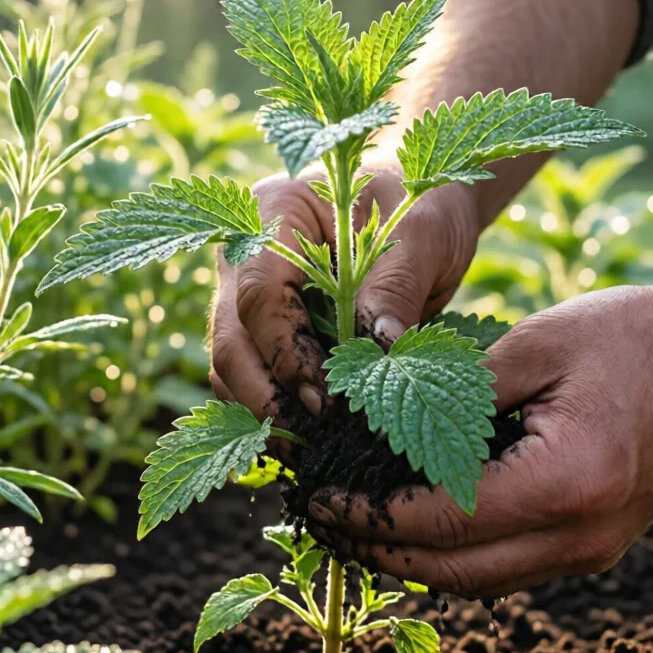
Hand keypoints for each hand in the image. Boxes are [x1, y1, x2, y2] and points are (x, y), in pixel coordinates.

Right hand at [209, 164, 480, 418]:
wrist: (422, 204)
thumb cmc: (421, 202)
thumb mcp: (423, 233)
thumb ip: (396, 286)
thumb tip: (380, 354)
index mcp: (273, 213)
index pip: (259, 294)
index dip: (287, 353)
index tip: (327, 397)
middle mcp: (245, 255)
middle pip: (230, 338)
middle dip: (264, 397)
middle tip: (311, 441)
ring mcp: (247, 295)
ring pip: (231, 367)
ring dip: (264, 414)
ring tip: (313, 451)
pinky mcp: (266, 331)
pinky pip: (254, 378)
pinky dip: (276, 412)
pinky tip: (312, 442)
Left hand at [308, 282, 652, 597]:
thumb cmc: (637, 338)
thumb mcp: (535, 345)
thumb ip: (455, 390)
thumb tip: (379, 419)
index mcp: (565, 483)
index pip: (441, 522)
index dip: (370, 517)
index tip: (318, 499)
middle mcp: (581, 536)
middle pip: (456, 573)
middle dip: (379, 553)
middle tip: (322, 523)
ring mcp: (593, 551)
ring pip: (481, 582)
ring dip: (414, 561)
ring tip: (356, 525)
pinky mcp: (596, 547)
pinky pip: (510, 567)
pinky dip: (457, 554)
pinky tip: (418, 522)